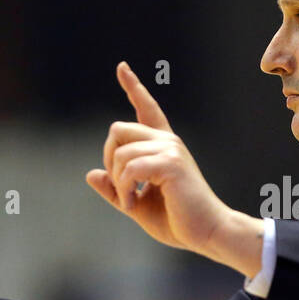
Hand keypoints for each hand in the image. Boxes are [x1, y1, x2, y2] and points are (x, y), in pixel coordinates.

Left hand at [86, 62, 236, 254]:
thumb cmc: (178, 221)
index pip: (146, 109)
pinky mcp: (171, 163)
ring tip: (130, 201)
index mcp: (163, 147)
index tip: (122, 66)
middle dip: (109, 158)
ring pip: (120, 152)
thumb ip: (115, 189)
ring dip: (118, 182)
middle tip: (121, 187)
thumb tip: (91, 174)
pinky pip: (130, 168)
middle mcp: (168, 141)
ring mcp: (171, 149)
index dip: (133, 87)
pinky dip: (125, 189)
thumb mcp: (137, 204)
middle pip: (118, 129)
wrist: (207, 233)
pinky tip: (133, 204)